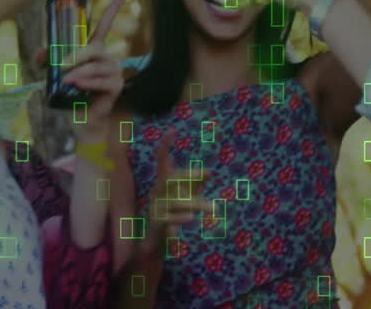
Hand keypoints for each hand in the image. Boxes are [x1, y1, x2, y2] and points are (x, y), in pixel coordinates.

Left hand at [57, 0, 128, 140]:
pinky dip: (87, 83)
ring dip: (78, 74)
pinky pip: (101, 81)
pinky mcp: (116, 86)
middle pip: (94, 49)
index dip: (113, 10)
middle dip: (77, 56)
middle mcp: (107, 58)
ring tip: (66, 82)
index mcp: (95, 51)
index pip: (105, 26)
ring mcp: (115, 71)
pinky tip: (78, 86)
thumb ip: (46, 61)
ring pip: (96, 67)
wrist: (81, 119)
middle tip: (60, 66)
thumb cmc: (70, 94)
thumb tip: (41, 51)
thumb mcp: (53, 75)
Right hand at [143, 133, 209, 250]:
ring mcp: (155, 206)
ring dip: (197, 204)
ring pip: (178, 201)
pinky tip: (191, 219)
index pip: (161, 159)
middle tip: (209, 173)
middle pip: (172, 178)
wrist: (156, 240)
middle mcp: (157, 191)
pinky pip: (168, 219)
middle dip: (190, 175)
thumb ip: (196, 183)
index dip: (165, 145)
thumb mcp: (187, 195)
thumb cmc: (175, 212)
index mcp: (163, 181)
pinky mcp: (156, 222)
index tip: (172, 130)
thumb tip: (210, 172)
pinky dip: (180, 219)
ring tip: (214, 209)